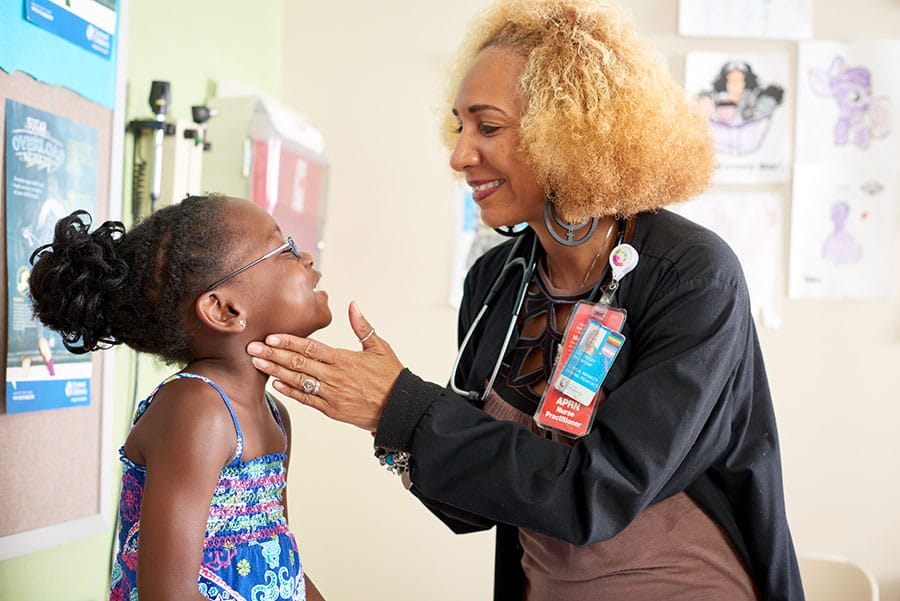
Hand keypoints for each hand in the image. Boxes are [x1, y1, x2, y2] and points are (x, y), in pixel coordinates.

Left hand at [247, 302, 402, 430]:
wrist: (400, 408)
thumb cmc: (391, 377)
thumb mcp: (380, 348)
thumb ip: (362, 327)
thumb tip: (353, 305)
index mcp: (345, 359)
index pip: (311, 348)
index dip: (289, 341)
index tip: (271, 335)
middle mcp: (335, 376)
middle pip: (298, 363)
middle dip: (273, 353)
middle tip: (253, 347)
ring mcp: (332, 394)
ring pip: (298, 381)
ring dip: (276, 370)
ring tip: (257, 362)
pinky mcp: (332, 410)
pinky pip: (306, 399)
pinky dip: (290, 391)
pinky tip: (275, 383)